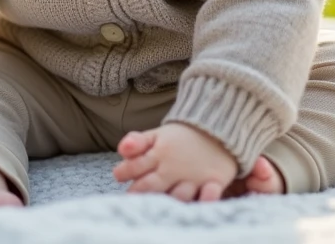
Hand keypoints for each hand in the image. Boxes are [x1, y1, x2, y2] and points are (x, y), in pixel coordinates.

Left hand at [112, 122, 236, 201]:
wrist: (215, 129)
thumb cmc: (180, 138)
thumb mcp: (157, 135)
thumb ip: (137, 142)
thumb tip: (121, 150)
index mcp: (159, 155)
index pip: (136, 165)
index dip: (125, 171)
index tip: (118, 175)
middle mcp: (174, 169)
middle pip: (154, 184)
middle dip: (142, 192)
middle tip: (133, 198)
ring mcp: (194, 177)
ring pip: (180, 193)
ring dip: (171, 199)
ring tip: (162, 206)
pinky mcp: (214, 181)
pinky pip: (211, 192)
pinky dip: (207, 196)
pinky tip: (203, 197)